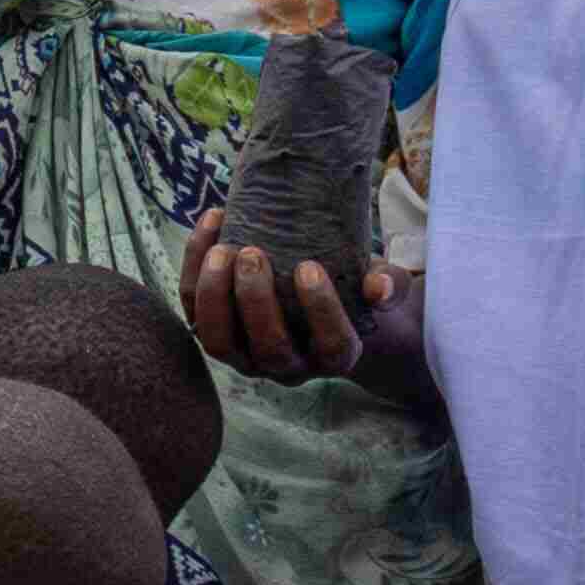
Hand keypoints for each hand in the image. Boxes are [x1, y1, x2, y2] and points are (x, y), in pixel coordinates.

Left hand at [179, 204, 410, 390]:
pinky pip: (193, 308)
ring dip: (214, 296)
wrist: (323, 291)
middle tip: (253, 254)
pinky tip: (212, 220)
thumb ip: (391, 284)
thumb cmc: (356, 287)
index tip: (309, 267)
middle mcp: (288, 364)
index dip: (320, 311)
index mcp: (335, 356)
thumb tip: (379, 287)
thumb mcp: (385, 283)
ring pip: (219, 341)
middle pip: (269, 348)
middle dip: (256, 302)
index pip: (331, 346)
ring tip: (222, 249)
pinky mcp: (215, 331)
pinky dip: (194, 268)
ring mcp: (246, 354)